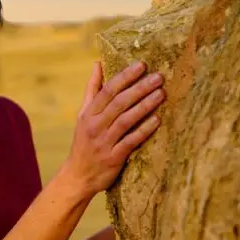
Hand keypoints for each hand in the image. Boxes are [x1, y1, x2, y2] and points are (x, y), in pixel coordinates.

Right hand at [61, 60, 164, 197]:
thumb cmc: (84, 142)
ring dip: (144, 105)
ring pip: (126, 120)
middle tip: (158, 77)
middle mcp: (95, 126)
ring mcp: (104, 142)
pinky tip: (157, 119)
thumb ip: (92, 89)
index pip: (107, 91)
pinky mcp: (114, 158)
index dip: (125, 77)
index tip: (141, 65)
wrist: (78, 176)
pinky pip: (131, 141)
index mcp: (89, 114)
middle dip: (139, 88)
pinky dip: (144, 130)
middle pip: (119, 103)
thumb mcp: (83, 115)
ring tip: (161, 93)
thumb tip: (98, 63)